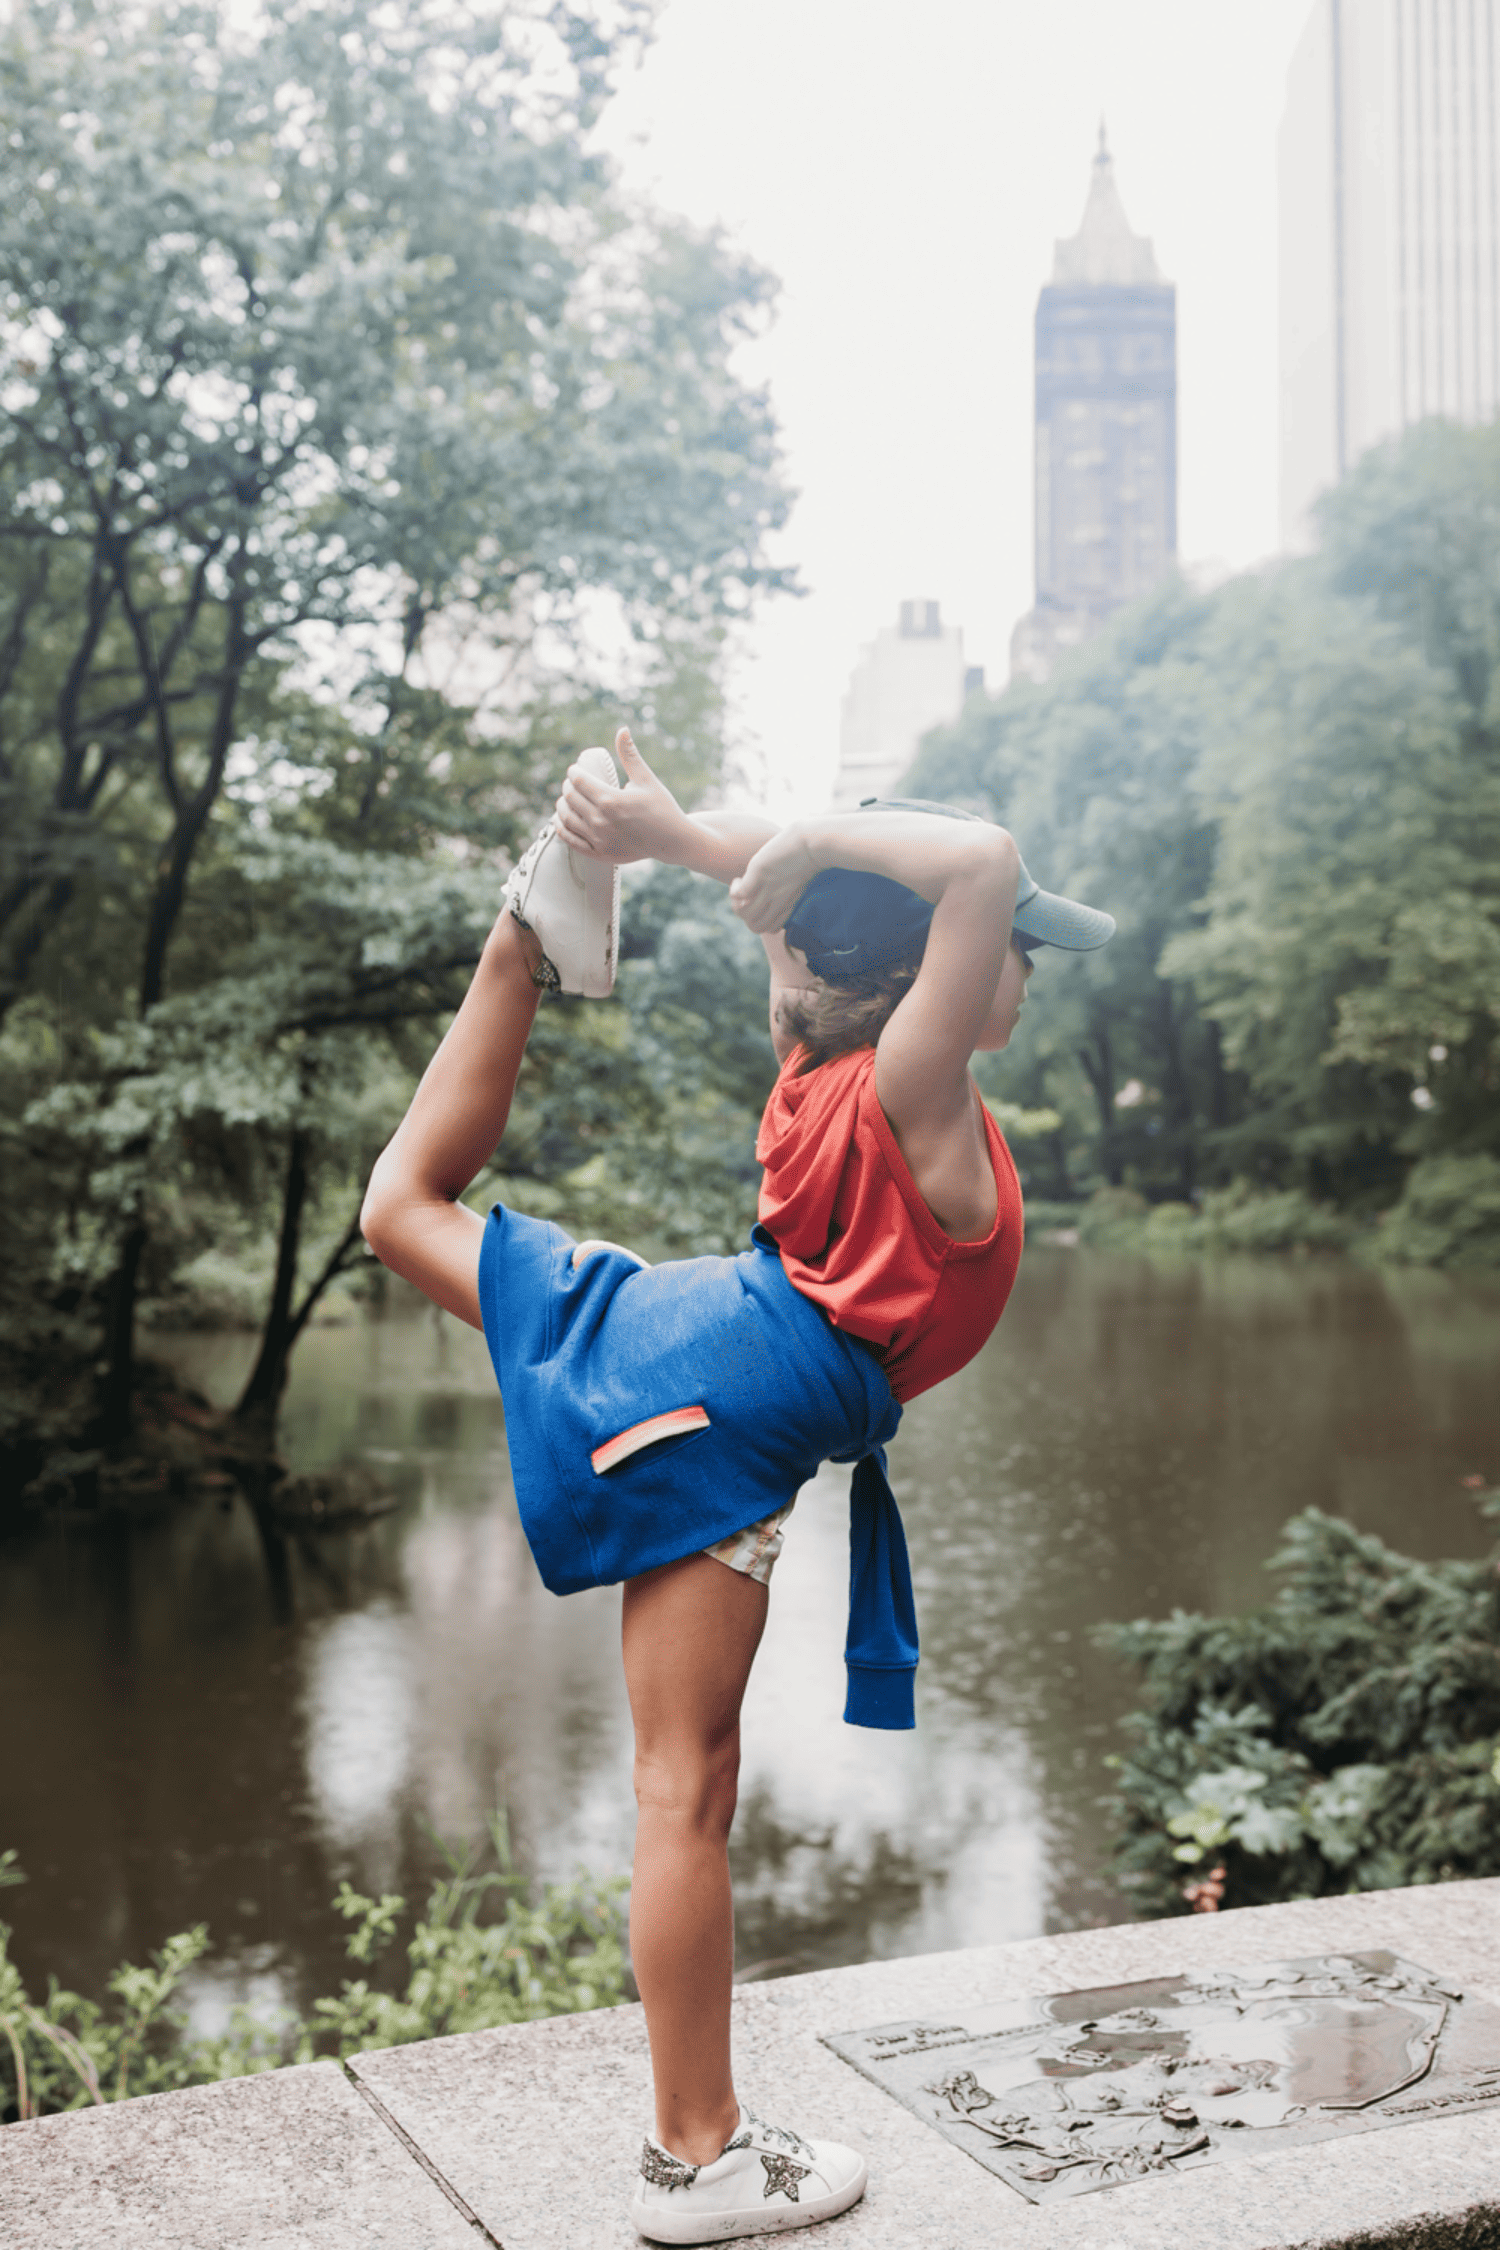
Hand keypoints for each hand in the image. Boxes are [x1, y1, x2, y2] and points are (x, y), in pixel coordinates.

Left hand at [554, 728, 686, 864]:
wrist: (672, 841)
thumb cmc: (661, 807)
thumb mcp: (645, 779)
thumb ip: (630, 755)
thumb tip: (622, 730)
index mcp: (611, 800)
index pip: (579, 781)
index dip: (573, 772)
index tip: (575, 769)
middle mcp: (601, 821)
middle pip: (570, 798)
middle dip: (568, 786)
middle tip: (572, 782)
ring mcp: (598, 840)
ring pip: (566, 819)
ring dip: (561, 806)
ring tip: (566, 799)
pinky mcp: (599, 854)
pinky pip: (571, 841)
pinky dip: (562, 829)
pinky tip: (561, 820)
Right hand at [729, 823, 819, 933]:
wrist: (814, 841)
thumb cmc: (809, 854)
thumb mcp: (802, 875)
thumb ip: (791, 884)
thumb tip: (785, 882)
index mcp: (788, 903)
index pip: (771, 928)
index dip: (762, 919)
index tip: (763, 901)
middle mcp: (778, 900)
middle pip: (756, 927)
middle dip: (745, 915)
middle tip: (746, 896)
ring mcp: (769, 888)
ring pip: (745, 916)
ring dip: (736, 904)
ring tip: (741, 886)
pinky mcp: (760, 873)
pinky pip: (739, 896)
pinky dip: (735, 890)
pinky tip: (739, 879)